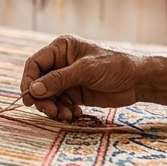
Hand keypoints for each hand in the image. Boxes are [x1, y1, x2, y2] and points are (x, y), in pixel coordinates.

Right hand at [20, 35, 143, 120]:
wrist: (138, 81)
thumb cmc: (115, 67)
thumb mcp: (86, 71)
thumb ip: (59, 80)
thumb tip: (33, 90)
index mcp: (61, 48)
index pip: (35, 64)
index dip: (29, 81)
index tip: (30, 98)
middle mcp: (61, 63)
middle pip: (39, 83)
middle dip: (43, 99)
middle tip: (52, 112)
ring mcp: (67, 79)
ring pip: (48, 97)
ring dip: (54, 108)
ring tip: (67, 116)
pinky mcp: (75, 94)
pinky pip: (60, 105)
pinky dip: (64, 112)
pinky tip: (76, 115)